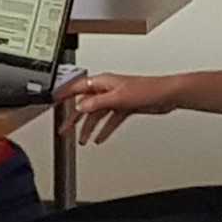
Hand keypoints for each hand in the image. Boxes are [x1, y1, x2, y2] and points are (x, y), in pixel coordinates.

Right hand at [58, 71, 176, 144]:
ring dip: (89, 127)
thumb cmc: (148, 89)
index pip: (76, 88)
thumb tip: (80, 107)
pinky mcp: (124, 107)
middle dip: (74, 118)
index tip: (53, 102)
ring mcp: (115, 99)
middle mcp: (107, 90)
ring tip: (83, 139)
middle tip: (65, 129)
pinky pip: (109, 120)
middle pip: (84, 104)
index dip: (64, 95)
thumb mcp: (118, 98)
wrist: (167, 95)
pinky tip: (100, 138)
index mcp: (102, 82)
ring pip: (96, 115)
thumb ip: (97, 103)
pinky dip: (104, 129)